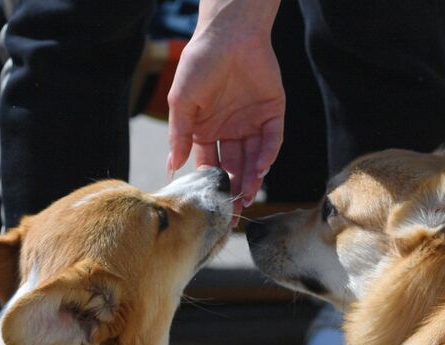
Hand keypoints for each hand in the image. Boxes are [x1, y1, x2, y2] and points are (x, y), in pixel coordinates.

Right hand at [166, 28, 284, 207]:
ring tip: (247, 196)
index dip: (210, 186)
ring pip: (254, 159)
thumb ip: (179, 135)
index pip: (209, 166)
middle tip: (233, 212)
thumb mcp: (182, 102)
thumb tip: (172, 166)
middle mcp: (230, 131)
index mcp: (206, 131)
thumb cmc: (199, 63)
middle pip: (233, 168)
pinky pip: (272, 140)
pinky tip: (261, 168)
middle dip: (233, 190)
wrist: (227, 34)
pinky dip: (267, 155)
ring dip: (251, 178)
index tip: (209, 206)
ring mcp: (252, 123)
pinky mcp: (272, 114)